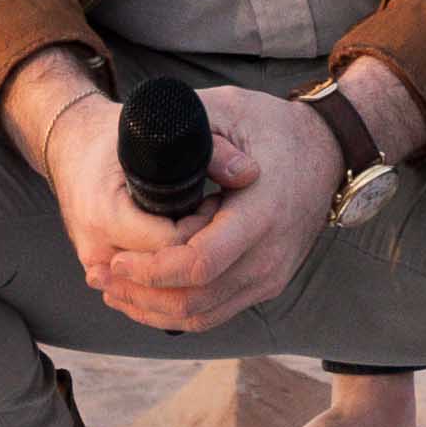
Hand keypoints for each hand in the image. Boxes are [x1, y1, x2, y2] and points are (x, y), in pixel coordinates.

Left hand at [51, 81, 331, 337]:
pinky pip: (214, 312)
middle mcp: (270, 257)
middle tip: (99, 276)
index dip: (151, 269)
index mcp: (261, 215)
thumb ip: (195, 128)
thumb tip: (163, 156)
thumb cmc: (274, 128)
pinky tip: (142, 296)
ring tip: (111, 290)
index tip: (116, 260)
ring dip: (150, 309)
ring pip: (201, 315)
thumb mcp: (231, 110)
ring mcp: (270, 277)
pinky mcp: (265, 284)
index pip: (201, 264)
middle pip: (195, 299)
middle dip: (139, 294)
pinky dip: (174, 311)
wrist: (326, 153)